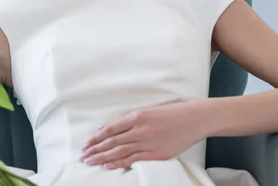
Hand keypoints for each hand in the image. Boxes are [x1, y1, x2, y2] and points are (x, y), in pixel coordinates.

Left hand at [80, 102, 208, 169]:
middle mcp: (141, 129)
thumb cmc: (171, 113)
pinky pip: (135, 160)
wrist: (195, 119)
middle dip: (96, 150)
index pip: (111, 129)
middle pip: (113, 142)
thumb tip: (107, 128)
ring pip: (121, 152)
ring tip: (91, 162)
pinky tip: (109, 166)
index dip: (97, 138)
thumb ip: (128, 120)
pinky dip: (121, 163)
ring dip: (104, 158)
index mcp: (138, 115)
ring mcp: (150, 142)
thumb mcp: (148, 111)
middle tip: (83, 156)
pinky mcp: (158, 154)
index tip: (86, 144)